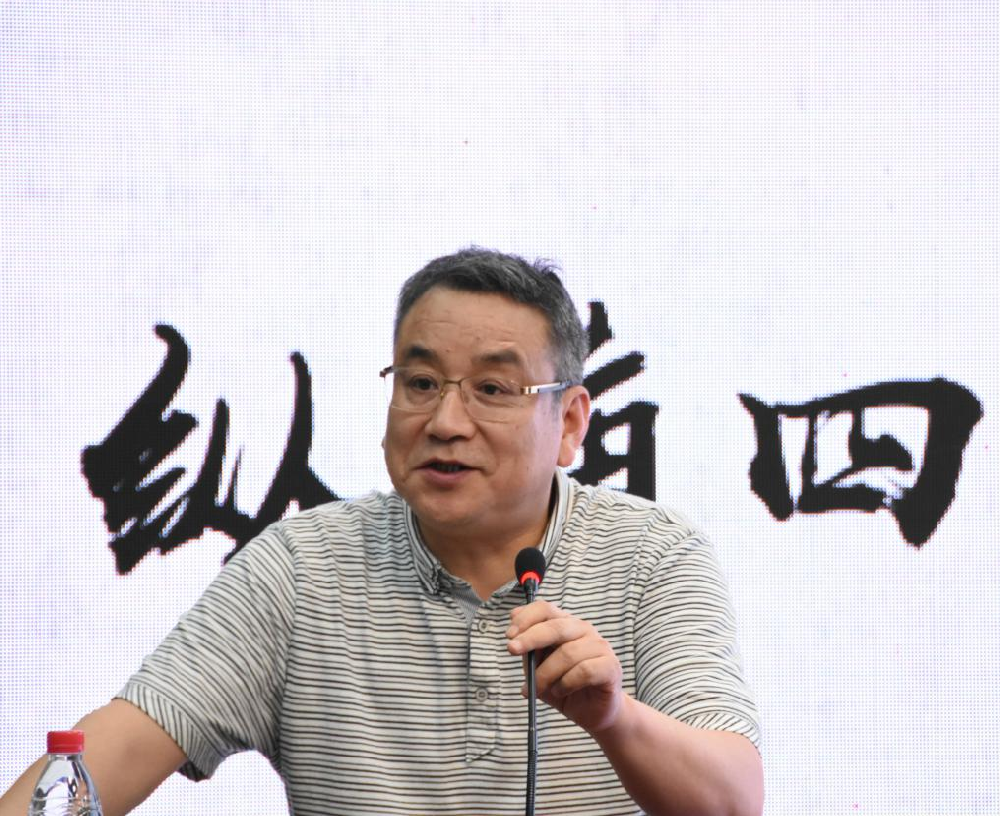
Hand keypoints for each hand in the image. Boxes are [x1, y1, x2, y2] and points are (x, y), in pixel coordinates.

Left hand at [506, 599, 623, 734]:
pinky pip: (584, 671)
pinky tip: (560, 691)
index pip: (545, 608)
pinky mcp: (611, 666)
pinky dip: (566, 683)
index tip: (509, 635)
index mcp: (566, 624)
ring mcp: (600, 646)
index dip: (526, 618)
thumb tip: (514, 637)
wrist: (593, 713)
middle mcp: (584, 630)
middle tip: (512, 650)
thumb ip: (529, 653)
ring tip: (539, 689)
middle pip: (555, 626)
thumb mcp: (539, 670)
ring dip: (546, 673)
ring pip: (567, 653)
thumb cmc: (565, 687)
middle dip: (530, 637)